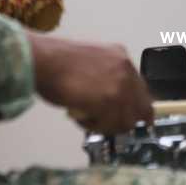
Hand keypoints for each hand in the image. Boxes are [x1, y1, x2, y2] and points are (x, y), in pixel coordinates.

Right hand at [28, 32, 153, 133]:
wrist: (44, 60)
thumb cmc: (55, 62)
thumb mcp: (90, 62)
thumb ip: (105, 77)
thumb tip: (106, 97)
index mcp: (121, 57)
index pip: (140, 89)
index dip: (135, 106)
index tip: (133, 117)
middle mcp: (126, 70)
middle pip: (141, 108)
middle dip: (125, 120)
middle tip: (107, 124)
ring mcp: (121, 85)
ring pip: (126, 120)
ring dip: (108, 125)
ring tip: (88, 118)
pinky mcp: (110, 101)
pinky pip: (110, 125)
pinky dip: (96, 127)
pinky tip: (82, 118)